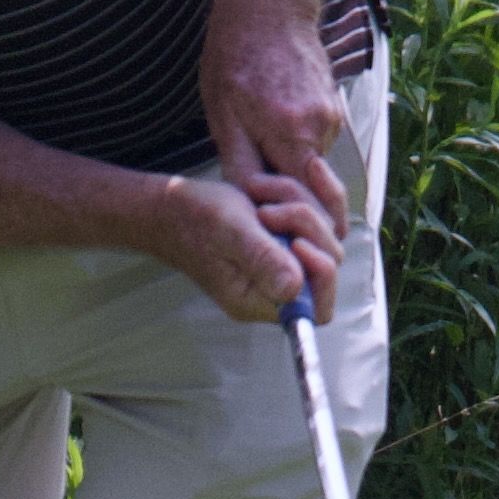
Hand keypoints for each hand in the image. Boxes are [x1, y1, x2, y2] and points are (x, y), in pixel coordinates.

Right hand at [150, 172, 327, 324]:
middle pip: (328, 264)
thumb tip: (294, 288)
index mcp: (258, 300)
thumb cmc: (193, 220)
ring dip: (298, 205)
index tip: (298, 241)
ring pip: (322, 235)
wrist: (171, 206)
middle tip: (268, 211)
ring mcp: (281, 264)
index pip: (316, 309)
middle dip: (307, 227)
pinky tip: (263, 188)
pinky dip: (294, 197)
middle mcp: (274, 288)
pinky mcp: (283, 243)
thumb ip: (263, 259)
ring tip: (260, 192)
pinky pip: (310, 220)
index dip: (322, 275)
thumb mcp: (230, 233)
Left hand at [200, 12, 349, 303]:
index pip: (309, 200)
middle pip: (321, 190)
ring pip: (314, 164)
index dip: (300, 225)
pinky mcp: (333, 108)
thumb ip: (242, 162)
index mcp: (292, 134)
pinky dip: (298, 144)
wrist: (269, 7)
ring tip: (263, 150)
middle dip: (309, 213)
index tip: (291, 245)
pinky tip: (276, 121)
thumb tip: (254, 204)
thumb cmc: (236, 57)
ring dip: (293, 170)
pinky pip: (316, 142)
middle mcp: (321, 129)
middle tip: (289, 229)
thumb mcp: (223, 114)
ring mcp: (332, 117)